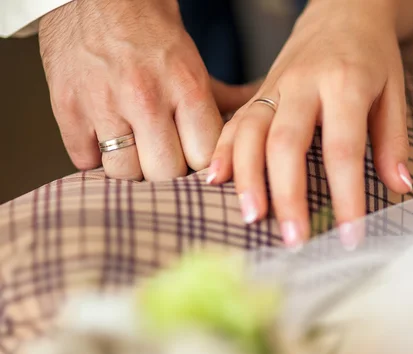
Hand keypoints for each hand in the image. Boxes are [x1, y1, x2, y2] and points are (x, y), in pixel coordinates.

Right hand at [38, 0, 252, 180]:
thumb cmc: (148, 28)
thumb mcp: (192, 62)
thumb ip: (219, 97)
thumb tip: (252, 113)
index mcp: (186, 87)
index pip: (204, 158)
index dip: (201, 165)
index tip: (194, 160)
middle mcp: (145, 98)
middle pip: (165, 173)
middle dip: (167, 170)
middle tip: (164, 156)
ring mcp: (102, 104)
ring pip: (123, 173)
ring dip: (130, 166)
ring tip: (133, 147)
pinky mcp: (67, 109)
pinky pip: (85, 161)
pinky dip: (95, 155)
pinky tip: (104, 136)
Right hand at [207, 0, 411, 248]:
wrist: (341, 13)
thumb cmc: (372, 56)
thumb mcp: (394, 91)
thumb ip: (394, 140)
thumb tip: (399, 188)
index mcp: (345, 83)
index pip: (343, 149)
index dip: (347, 196)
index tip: (351, 236)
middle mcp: (303, 84)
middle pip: (287, 144)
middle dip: (288, 195)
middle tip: (294, 239)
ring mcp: (275, 87)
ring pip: (251, 133)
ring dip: (248, 178)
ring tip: (251, 218)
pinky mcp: (258, 92)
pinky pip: (233, 122)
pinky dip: (221, 151)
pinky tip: (215, 181)